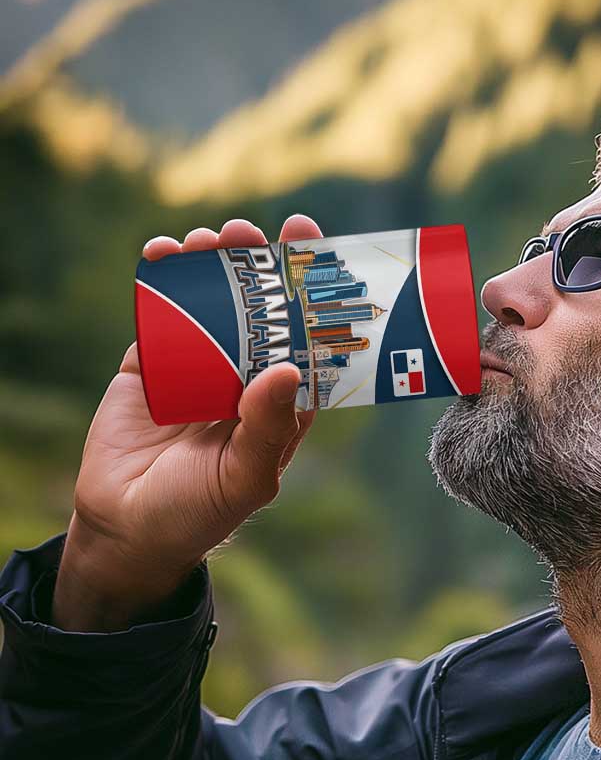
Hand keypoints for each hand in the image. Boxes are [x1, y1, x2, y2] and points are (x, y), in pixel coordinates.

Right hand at [52, 215, 321, 631]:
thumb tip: (287, 369)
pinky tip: (163, 254)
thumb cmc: (199, 512)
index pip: (306, 340)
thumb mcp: (244, 478)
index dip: (313, 296)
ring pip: (213, 302)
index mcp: (281, 403)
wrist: (126, 528)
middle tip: (251, 232)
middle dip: (259, 266)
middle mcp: (245, 377)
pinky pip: (161, 313)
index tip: (315, 249)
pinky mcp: (152, 363)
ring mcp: (199, 366)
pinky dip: (162, 280)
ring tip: (208, 239)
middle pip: (261, 310)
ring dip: (212, 265)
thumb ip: (267, 428)